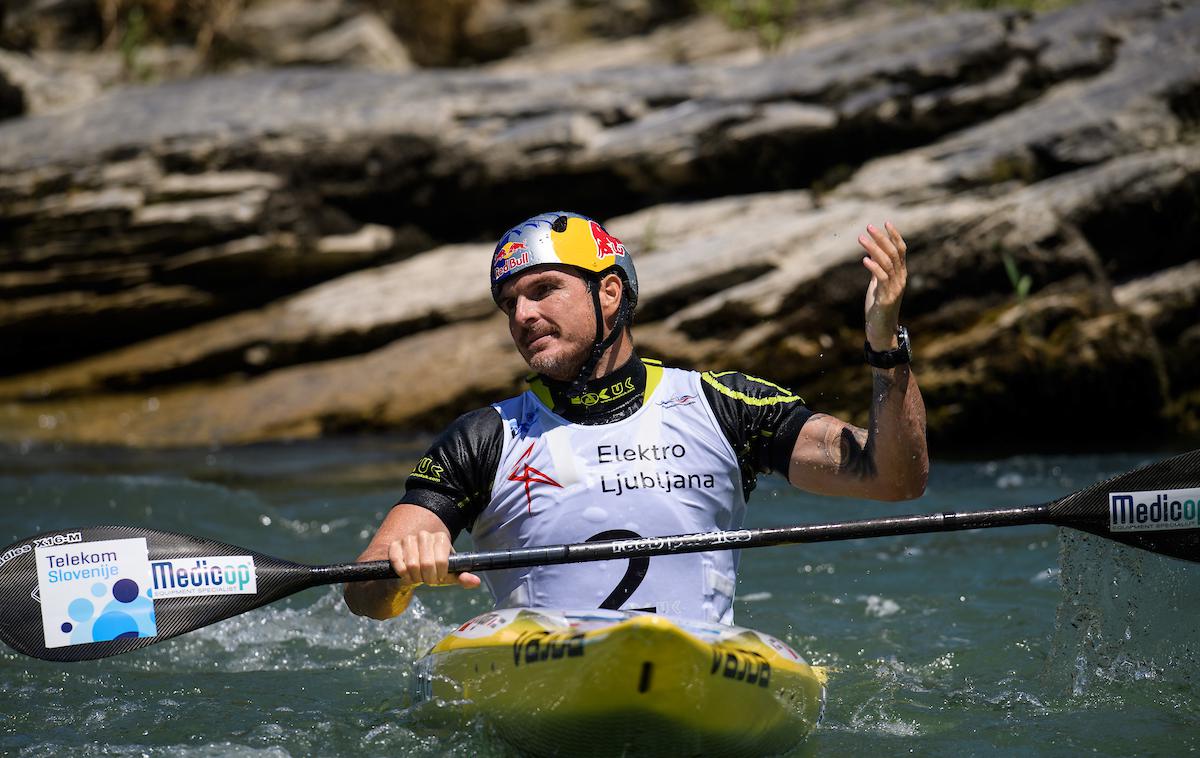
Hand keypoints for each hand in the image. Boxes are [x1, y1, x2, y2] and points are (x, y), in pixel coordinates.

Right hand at [389, 530, 481, 589]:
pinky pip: (397, 562)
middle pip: (426, 564)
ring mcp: (409, 538)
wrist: (414, 568)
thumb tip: (476, 582)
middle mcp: (425, 535)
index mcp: (441, 538)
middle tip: (427, 580)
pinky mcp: (394, 545)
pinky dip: (402, 574)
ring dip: (415, 577)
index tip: (439, 578)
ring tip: (418, 578)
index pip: (441, 561)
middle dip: (427, 578)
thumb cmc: (435, 570)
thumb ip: (463, 577)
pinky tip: (406, 575)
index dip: (440, 575)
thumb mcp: (450, 574)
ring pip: (411, 564)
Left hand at [859, 221, 907, 351]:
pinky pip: (881, 279)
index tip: (885, 222)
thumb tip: (870, 253)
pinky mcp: (887, 298)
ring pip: (887, 263)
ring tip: (861, 238)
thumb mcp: (877, 285)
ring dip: (874, 249)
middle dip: (881, 238)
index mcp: (900, 274)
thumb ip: (877, 270)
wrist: (882, 331)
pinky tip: (864, 259)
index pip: (901, 250)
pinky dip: (874, 267)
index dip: (894, 236)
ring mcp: (895, 288)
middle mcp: (901, 279)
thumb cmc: (878, 307)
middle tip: (868, 227)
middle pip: (894, 253)